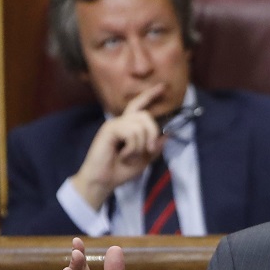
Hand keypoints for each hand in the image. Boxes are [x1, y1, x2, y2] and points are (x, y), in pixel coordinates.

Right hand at [70, 84, 168, 209]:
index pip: (139, 105)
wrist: (102, 181)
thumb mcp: (143, 160)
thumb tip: (166, 135)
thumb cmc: (119, 171)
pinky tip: (123, 156)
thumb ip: (154, 148)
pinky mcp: (109, 129)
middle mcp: (120, 121)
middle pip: (145, 115)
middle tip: (148, 151)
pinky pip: (131, 133)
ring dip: (140, 146)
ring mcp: (114, 124)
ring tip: (129, 157)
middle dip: (152, 134)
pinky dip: (132, 149)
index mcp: (127, 126)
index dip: (150, 95)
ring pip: (140, 126)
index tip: (162, 87)